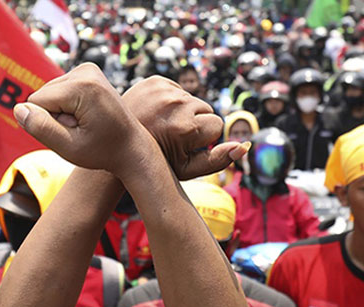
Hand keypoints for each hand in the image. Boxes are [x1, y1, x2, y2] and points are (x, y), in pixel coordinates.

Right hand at [13, 63, 146, 176]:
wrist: (132, 146)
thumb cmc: (103, 152)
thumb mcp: (69, 148)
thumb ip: (41, 129)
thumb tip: (18, 109)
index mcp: (82, 86)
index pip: (37, 102)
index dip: (48, 124)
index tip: (74, 134)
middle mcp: (85, 71)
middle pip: (43, 95)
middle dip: (55, 116)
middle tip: (81, 131)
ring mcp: (88, 69)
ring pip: (50, 93)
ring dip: (61, 112)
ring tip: (85, 125)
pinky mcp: (88, 72)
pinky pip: (60, 90)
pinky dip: (67, 106)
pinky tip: (86, 117)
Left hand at [122, 76, 248, 179]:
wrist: (118, 145)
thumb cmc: (157, 162)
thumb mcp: (188, 169)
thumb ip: (219, 160)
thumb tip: (245, 146)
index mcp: (186, 128)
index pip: (217, 125)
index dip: (203, 138)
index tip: (184, 145)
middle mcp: (177, 105)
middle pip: (206, 109)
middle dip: (195, 122)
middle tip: (172, 136)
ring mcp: (163, 90)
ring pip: (192, 99)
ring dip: (184, 112)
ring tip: (163, 125)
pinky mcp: (154, 80)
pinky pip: (177, 89)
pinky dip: (171, 101)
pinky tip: (157, 113)